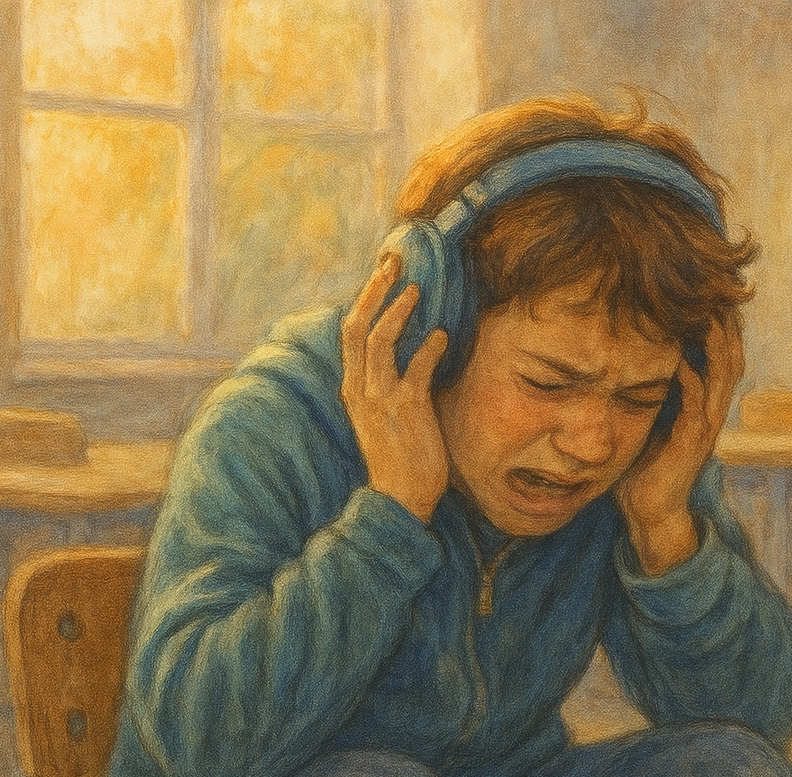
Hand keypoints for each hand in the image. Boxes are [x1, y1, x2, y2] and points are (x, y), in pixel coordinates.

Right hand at [341, 254, 449, 521]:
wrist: (400, 498)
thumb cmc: (398, 458)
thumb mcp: (382, 416)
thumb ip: (386, 385)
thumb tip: (408, 353)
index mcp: (352, 389)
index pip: (350, 335)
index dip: (365, 301)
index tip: (380, 275)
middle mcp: (360, 389)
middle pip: (357, 327)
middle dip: (373, 291)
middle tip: (392, 263)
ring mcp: (380, 398)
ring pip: (381, 340)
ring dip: (399, 311)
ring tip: (416, 291)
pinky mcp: (406, 408)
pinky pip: (417, 367)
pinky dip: (430, 347)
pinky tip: (442, 335)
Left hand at [617, 317, 743, 573]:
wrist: (650, 514)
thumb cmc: (644, 470)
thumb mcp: (648, 423)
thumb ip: (650, 397)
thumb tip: (631, 366)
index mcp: (702, 407)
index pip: (722, 358)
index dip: (722, 328)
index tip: (711, 298)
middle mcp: (710, 413)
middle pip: (731, 359)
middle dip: (727, 327)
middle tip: (718, 295)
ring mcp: (705, 428)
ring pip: (723, 377)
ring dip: (717, 345)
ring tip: (710, 315)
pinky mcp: (692, 443)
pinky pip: (696, 404)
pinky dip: (690, 379)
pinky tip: (680, 359)